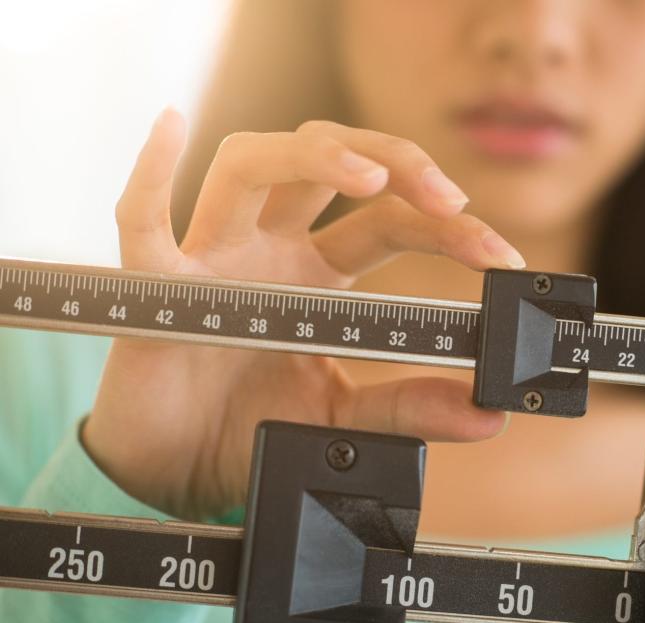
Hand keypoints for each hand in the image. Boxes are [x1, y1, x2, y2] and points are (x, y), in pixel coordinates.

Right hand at [82, 109, 522, 519]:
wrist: (182, 472)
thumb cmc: (252, 428)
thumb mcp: (345, 416)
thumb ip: (409, 408)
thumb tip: (486, 416)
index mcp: (318, 275)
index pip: (389, 223)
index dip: (449, 231)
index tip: (502, 257)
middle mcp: (270, 250)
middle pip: (330, 167)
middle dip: (396, 165)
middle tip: (452, 201)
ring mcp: (214, 258)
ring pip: (252, 165)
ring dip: (311, 157)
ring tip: (370, 179)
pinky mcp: (158, 287)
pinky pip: (143, 221)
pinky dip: (149, 174)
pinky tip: (170, 128)